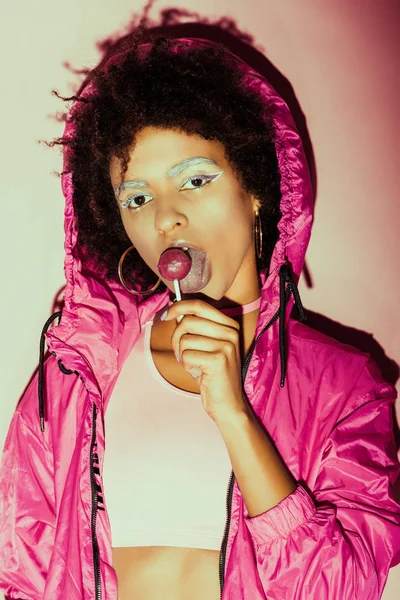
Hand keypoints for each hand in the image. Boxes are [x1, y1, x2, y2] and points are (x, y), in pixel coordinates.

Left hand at [161, 299, 249, 422]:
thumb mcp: (206, 346)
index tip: (166, 315)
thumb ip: (194, 328)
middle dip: (176, 338)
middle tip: (182, 354)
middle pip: (188, 321)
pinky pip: (186, 356)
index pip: (199, 305)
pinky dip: (186, 366)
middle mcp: (231, 332)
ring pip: (184, 340)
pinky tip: (198, 373)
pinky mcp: (219, 360)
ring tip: (194, 365)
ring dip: (182, 355)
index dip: (179, 307)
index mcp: (229, 325)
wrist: (228, 404)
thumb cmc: (212, 374)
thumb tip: (173, 312)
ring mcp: (226, 345)